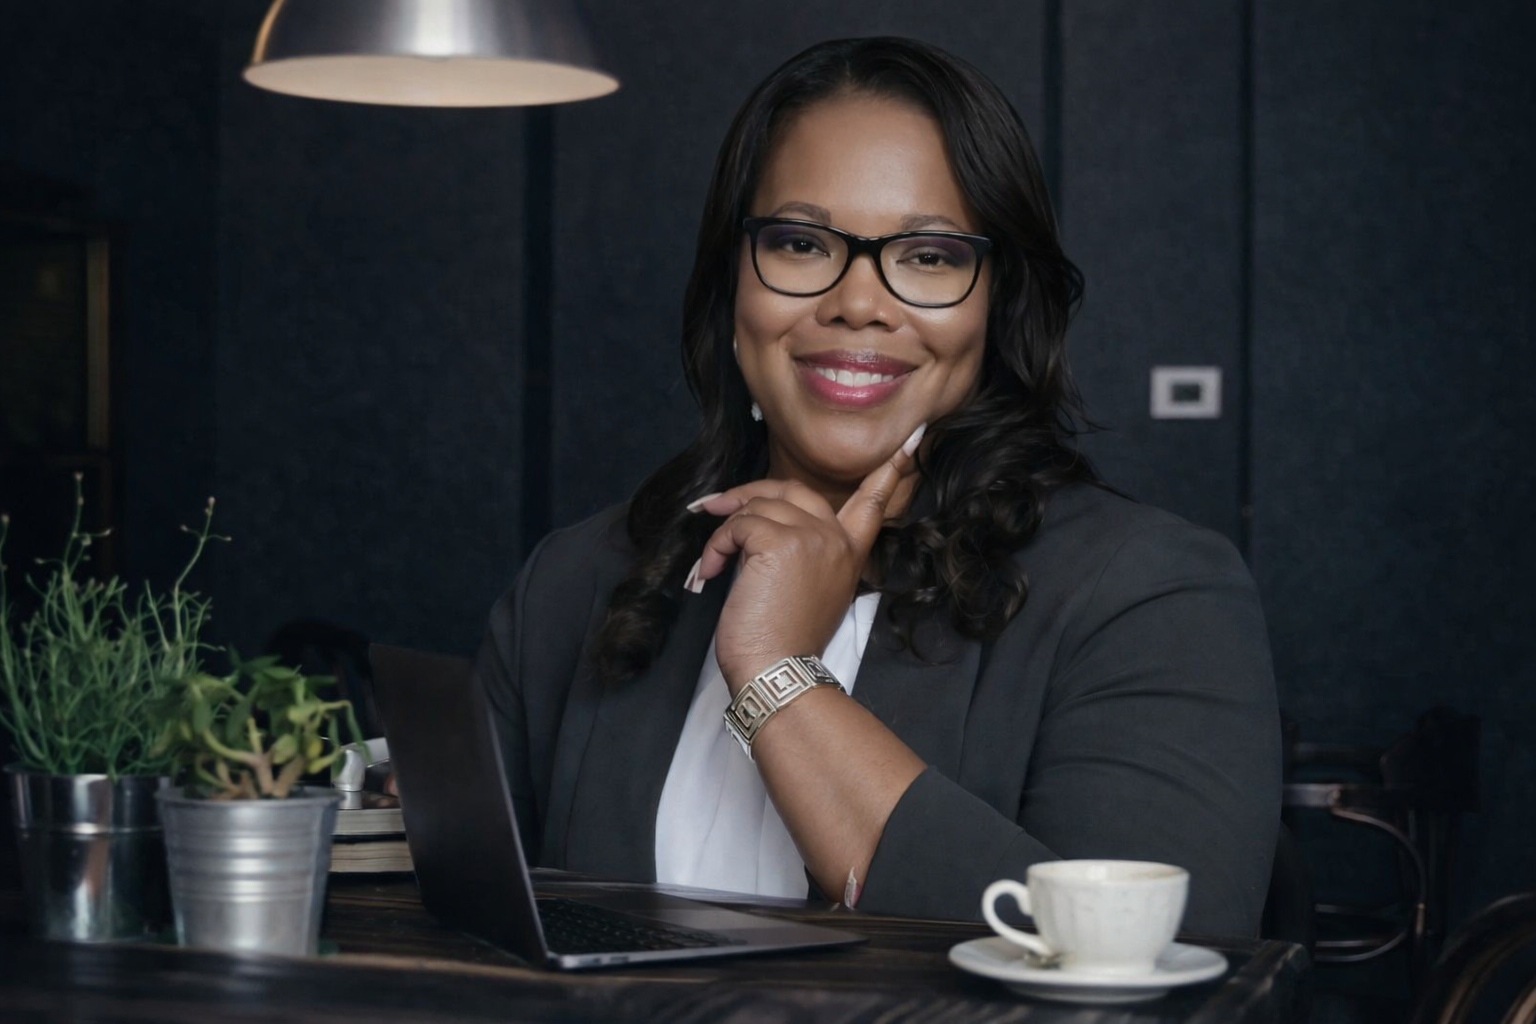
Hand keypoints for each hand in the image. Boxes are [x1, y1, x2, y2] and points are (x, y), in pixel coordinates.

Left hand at [685, 424, 924, 690]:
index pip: (873, 503)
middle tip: (718, 506)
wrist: (776, 671)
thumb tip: (764, 526)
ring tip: (712, 561)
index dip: (890, 472)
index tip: (910, 442)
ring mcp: (812, 538)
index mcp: (850, 553)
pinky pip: (738, 524)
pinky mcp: (780, 542)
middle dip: (753, 492)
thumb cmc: (784, 641)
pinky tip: (710, 571)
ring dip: (726, 529)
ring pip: (759, 505)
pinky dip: (716, 545)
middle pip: (795, 490)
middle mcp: (837, 539)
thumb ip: (805, 554)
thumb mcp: (810, 592)